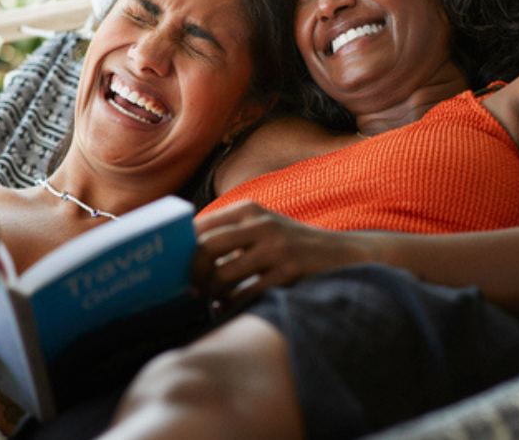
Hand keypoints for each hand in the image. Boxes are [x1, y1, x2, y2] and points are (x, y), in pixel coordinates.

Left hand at [192, 201, 369, 308]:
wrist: (346, 253)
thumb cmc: (293, 245)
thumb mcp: (263, 228)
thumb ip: (230, 234)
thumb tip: (184, 257)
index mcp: (248, 209)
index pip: (200, 225)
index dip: (180, 248)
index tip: (172, 266)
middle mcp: (260, 224)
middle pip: (205, 248)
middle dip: (191, 273)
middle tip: (188, 290)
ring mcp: (276, 248)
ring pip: (223, 275)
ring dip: (210, 294)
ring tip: (208, 301)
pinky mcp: (290, 272)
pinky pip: (248, 294)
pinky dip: (231, 305)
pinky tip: (227, 308)